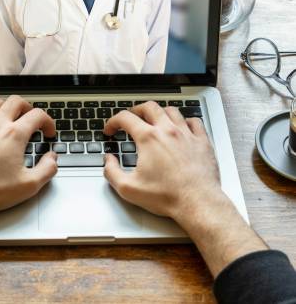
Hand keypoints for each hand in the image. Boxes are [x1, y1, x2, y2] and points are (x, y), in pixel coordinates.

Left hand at [0, 95, 57, 251]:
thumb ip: (47, 169)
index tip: (48, 132)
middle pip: (16, 101)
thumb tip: (52, 158)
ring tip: (11, 116)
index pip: (37, 115)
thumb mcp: (29, 185)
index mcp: (14, 135)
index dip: (48, 121)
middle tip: (32, 118)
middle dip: (28, 107)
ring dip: (6, 106)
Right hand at [103, 101, 266, 276]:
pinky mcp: (202, 142)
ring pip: (171, 110)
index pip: (125, 118)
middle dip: (135, 110)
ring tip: (154, 120)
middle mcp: (167, 131)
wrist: (197, 203)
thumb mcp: (128, 188)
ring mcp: (186, 134)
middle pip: (149, 107)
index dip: (113, 122)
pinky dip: (185, 121)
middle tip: (131, 118)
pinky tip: (182, 127)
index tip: (111, 130)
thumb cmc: (167, 196)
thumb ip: (111, 172)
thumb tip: (108, 161)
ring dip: (159, 112)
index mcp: (148, 139)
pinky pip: (194, 121)